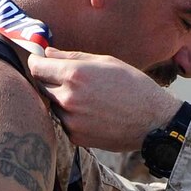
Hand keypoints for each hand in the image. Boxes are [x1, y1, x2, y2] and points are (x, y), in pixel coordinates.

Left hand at [27, 49, 180, 151]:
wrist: (153, 121)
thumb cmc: (133, 85)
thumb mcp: (106, 62)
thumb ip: (72, 57)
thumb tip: (47, 53)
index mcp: (74, 75)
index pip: (36, 67)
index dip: (38, 62)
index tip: (42, 62)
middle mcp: (68, 98)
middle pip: (41, 86)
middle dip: (51, 80)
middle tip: (71, 79)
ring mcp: (70, 120)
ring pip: (53, 105)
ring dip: (62, 99)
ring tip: (89, 97)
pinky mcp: (76, 137)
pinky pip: (64, 122)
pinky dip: (72, 116)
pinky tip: (93, 112)